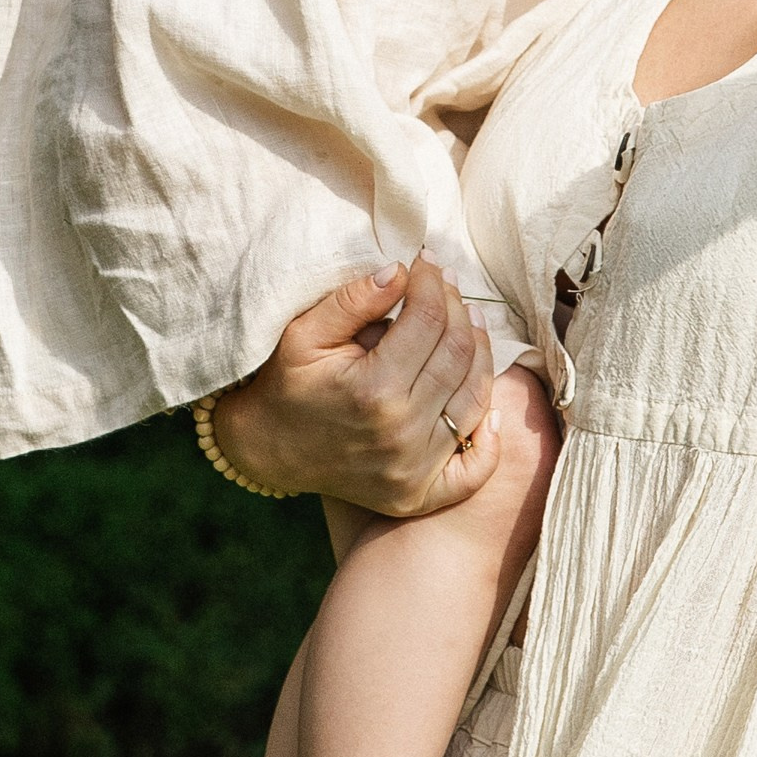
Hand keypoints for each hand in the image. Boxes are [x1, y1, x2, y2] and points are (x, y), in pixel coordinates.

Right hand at [209, 260, 498, 517]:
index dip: (433, 281)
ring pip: (476, 395)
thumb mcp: (304, 333)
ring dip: (481, 352)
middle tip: (448, 286)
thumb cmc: (287, 384)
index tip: (427, 263)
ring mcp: (415, 468)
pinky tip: (486, 403)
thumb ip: (353, 300)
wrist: (268, 449)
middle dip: (459, 308)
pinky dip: (489, 434)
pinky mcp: (420, 494)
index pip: (428, 319)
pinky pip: (476, 465)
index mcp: (373, 390)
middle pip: (459, 353)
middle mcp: (402, 432)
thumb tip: (401, 271)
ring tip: (469, 323)